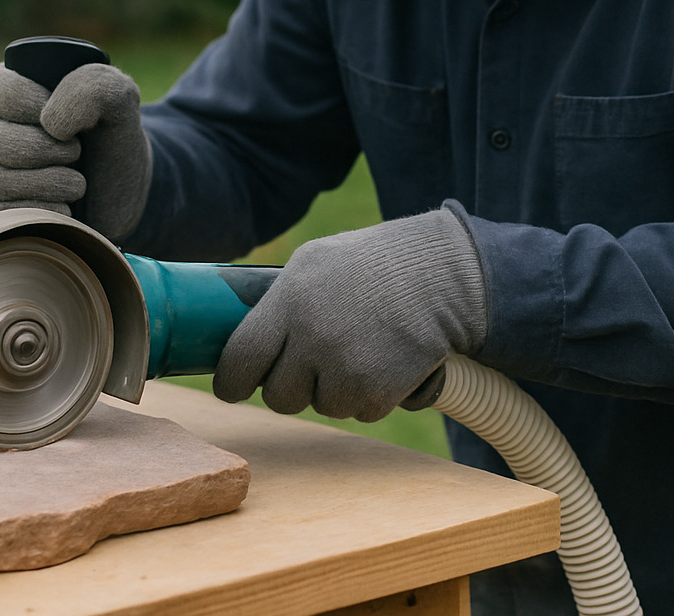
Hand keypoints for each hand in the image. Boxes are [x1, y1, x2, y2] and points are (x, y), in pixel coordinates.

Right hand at [0, 62, 151, 238]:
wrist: (119, 196)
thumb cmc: (113, 139)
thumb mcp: (118, 98)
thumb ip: (93, 86)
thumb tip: (51, 123)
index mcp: (6, 88)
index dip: (34, 106)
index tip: (68, 121)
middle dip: (44, 149)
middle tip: (77, 153)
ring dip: (46, 183)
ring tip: (76, 183)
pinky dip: (38, 212)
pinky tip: (64, 207)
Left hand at [212, 207, 487, 421]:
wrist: (442, 275)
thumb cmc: (374, 263)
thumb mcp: (315, 261)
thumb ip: (278, 299)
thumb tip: (239, 337)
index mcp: (290, 300)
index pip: (240, 360)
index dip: (231, 382)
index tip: (233, 388)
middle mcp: (312, 337)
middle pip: (278, 396)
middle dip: (291, 388)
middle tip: (312, 367)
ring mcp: (345, 367)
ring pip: (321, 406)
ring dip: (336, 390)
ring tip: (360, 349)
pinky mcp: (377, 391)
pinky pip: (359, 412)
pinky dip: (371, 396)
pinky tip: (384, 361)